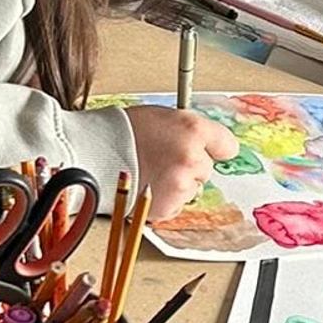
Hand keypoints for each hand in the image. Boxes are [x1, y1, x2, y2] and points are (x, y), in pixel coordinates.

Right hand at [124, 105, 238, 219]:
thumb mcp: (164, 117)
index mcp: (193, 130)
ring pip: (192, 189)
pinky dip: (165, 200)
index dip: (215, 148)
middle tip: (162, 159)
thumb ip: (191, 132)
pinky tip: (148, 185)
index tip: (209, 150)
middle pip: (207, 169)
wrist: (96, 153)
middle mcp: (192, 157)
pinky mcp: (169, 205)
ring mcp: (181, 184)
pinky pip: (177, 205)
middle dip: (189, 166)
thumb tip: (210, 146)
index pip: (227, 146)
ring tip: (151, 171)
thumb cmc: (125, 132)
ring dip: (177, 185)